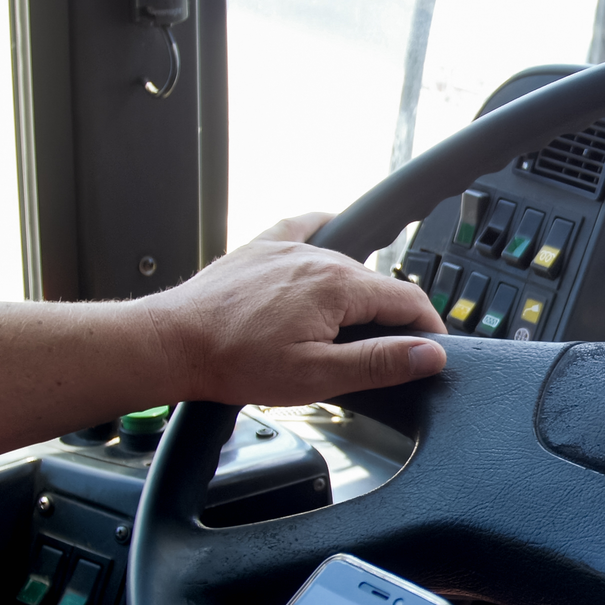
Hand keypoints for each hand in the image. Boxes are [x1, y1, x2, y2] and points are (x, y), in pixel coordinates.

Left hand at [143, 213, 447, 406]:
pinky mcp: (263, 248)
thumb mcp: (316, 377)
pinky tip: (331, 238)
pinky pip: (305, 227)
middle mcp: (319, 256)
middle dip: (393, 317)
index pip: (409, 301)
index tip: (432, 352)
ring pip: (347, 264)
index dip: (428, 331)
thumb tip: (429, 353)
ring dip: (360, 292)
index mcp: (339, 286)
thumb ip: (380, 363)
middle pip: (379, 285)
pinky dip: (325, 231)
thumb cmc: (233, 362)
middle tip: (388, 355)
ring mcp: (290, 248)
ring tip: (352, 328)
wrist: (172, 344)